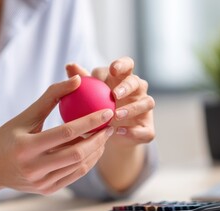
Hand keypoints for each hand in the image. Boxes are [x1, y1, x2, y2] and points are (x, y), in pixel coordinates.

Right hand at [0, 75, 114, 194]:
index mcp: (26, 147)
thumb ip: (51, 96)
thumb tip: (78, 80)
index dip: (89, 122)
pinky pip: (74, 176)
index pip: (66, 133)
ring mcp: (41, 182)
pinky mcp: (47, 191)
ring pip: (78, 166)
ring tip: (104, 135)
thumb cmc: (8, 136)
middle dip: (98, 138)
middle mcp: (33, 168)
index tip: (106, 111)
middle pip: (76, 153)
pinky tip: (95, 149)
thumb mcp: (26, 115)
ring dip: (96, 150)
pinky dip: (88, 162)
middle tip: (109, 125)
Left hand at [66, 57, 154, 191]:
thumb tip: (70, 65)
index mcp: (124, 78)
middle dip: (127, 86)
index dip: (122, 65)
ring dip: (132, 108)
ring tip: (116, 115)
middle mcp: (138, 90)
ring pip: (147, 103)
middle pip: (137, 82)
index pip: (127, 65)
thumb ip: (83, 80)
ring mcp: (145, 108)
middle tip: (114, 94)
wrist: (107, 137)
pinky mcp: (148, 128)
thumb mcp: (88, 95)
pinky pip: (144, 129)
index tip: (112, 70)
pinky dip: (133, 131)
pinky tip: (119, 132)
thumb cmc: (96, 109)